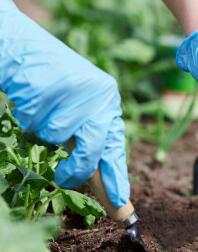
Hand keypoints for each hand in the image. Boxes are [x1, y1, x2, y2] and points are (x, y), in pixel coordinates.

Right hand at [0, 0, 128, 206]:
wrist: (22, 47)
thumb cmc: (49, 85)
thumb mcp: (77, 111)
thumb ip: (87, 140)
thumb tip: (98, 179)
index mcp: (109, 102)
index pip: (115, 146)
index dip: (117, 177)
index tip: (122, 205)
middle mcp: (101, 95)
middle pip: (94, 147)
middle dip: (77, 169)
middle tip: (64, 178)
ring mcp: (79, 91)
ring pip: (59, 135)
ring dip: (43, 129)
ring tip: (42, 107)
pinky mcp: (54, 86)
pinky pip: (37, 121)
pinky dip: (29, 116)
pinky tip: (31, 96)